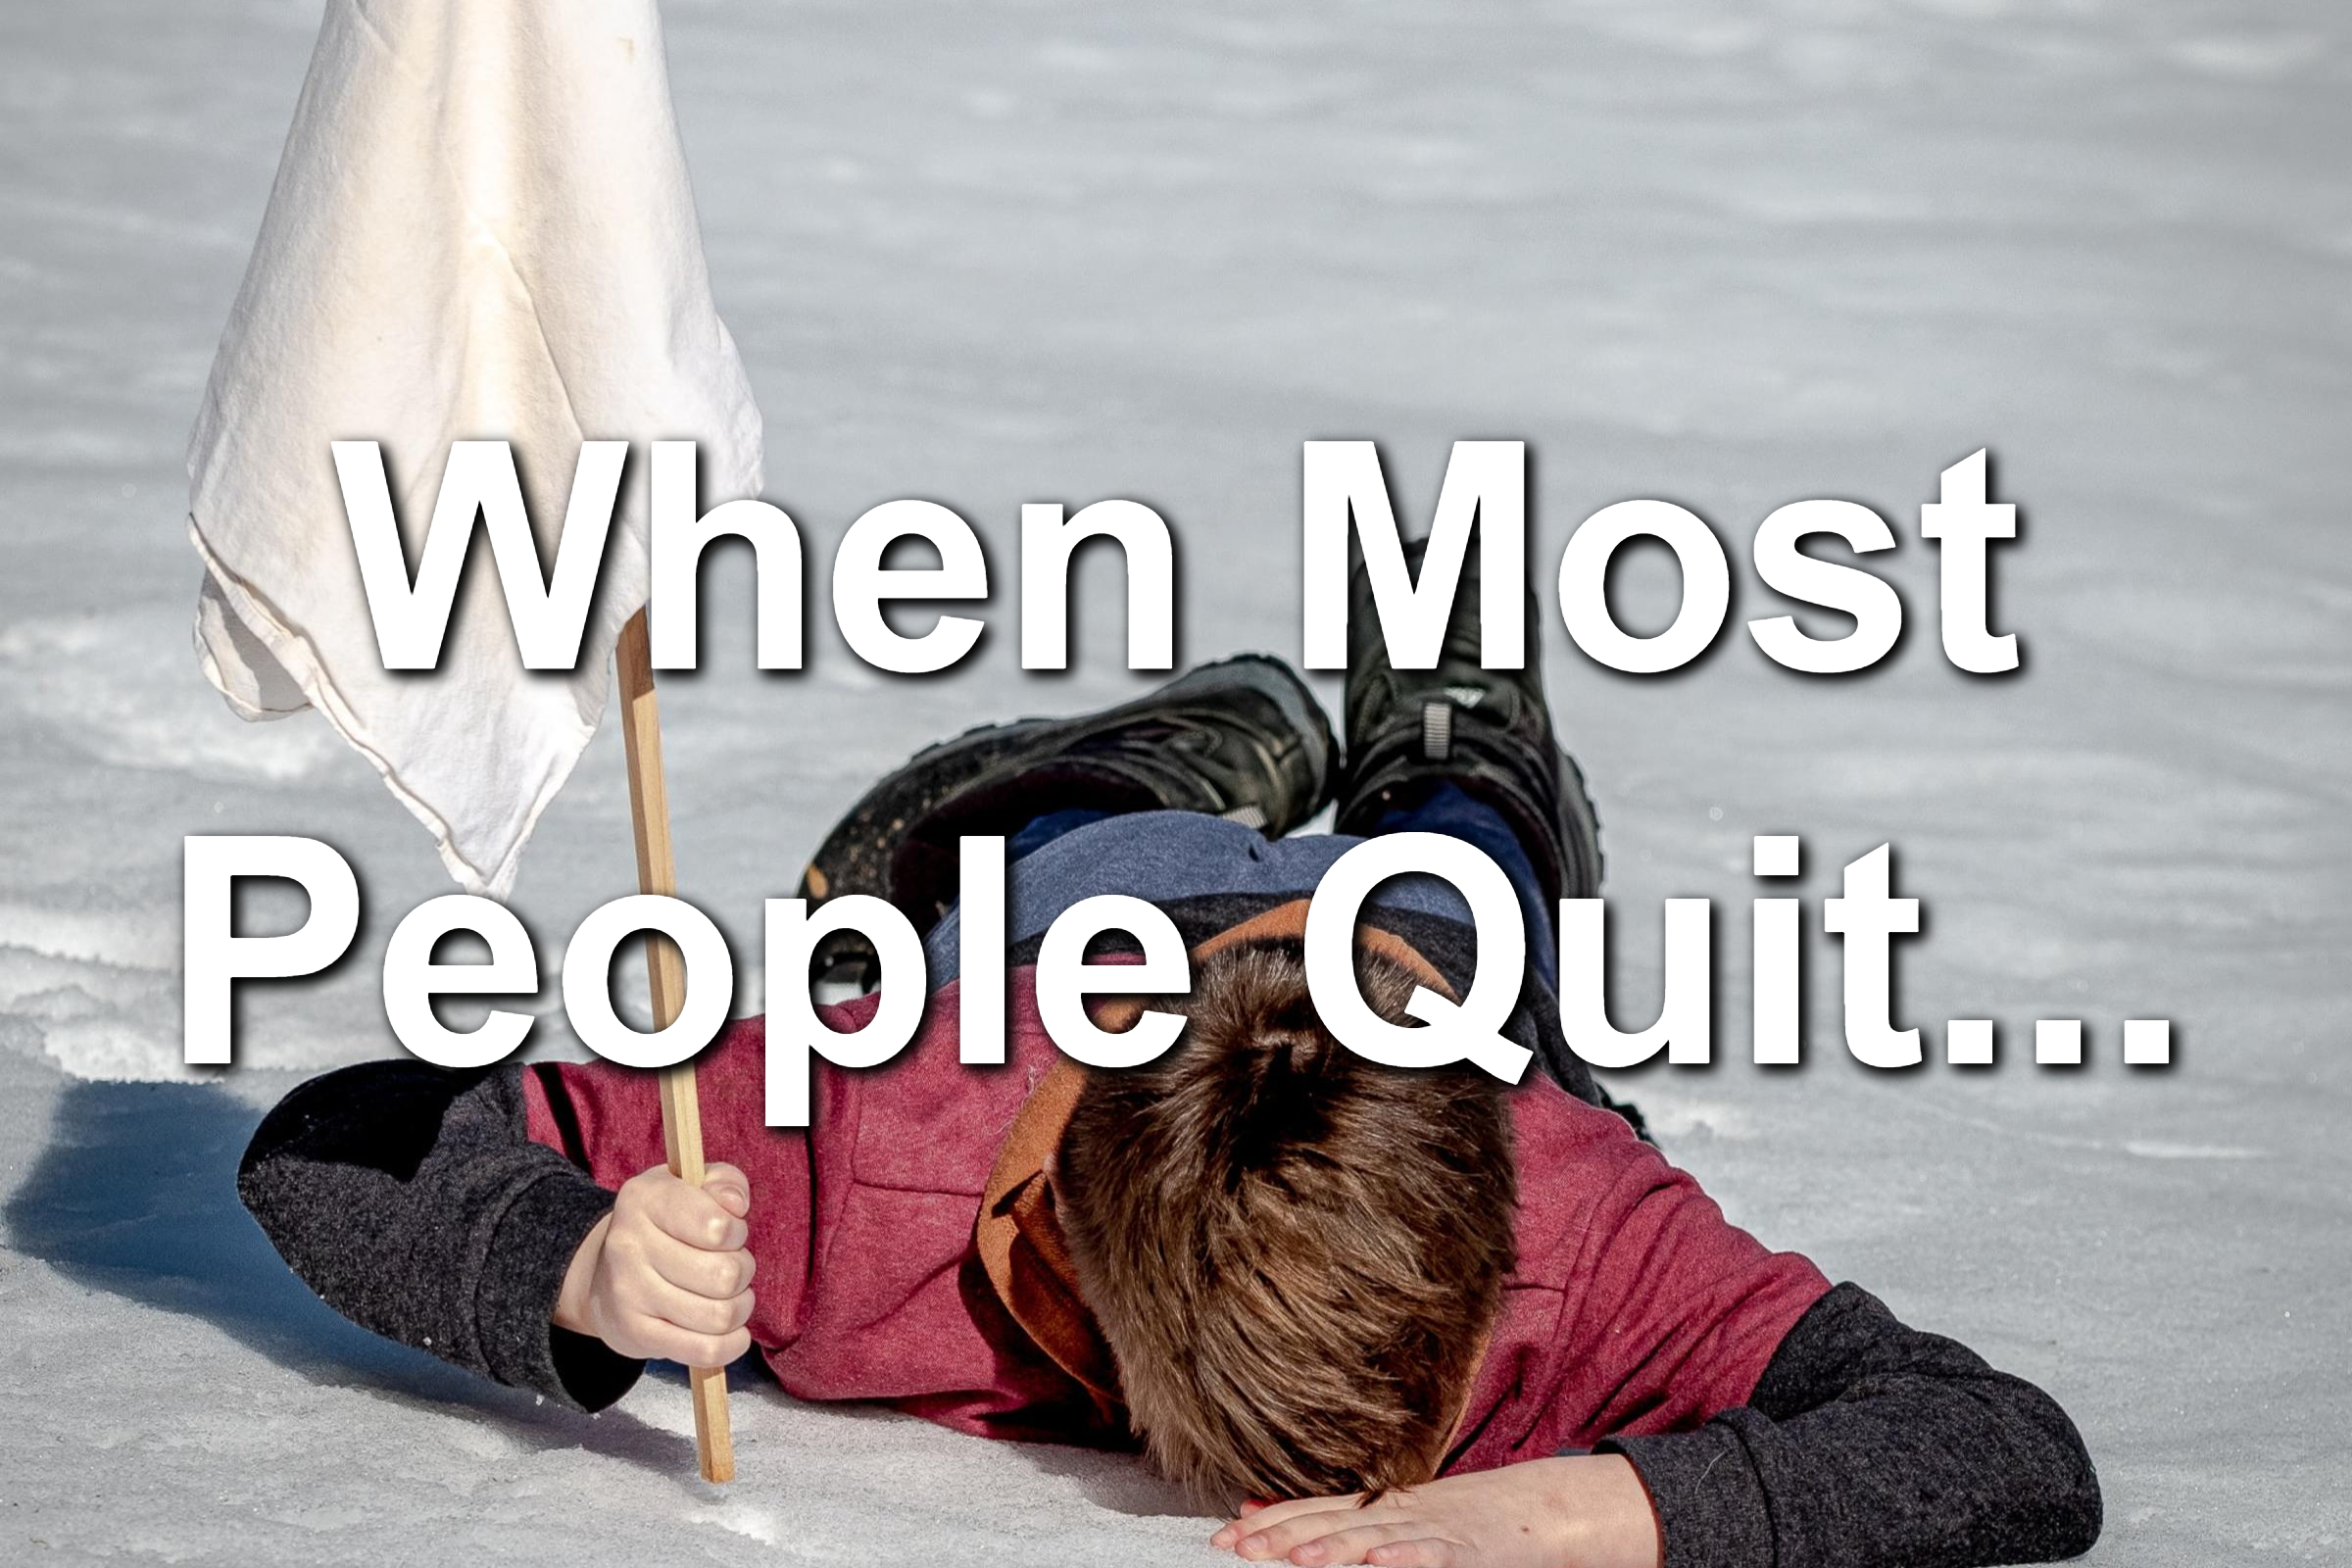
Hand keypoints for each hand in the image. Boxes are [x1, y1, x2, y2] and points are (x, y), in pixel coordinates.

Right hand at [553, 1161, 755, 1366]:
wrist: (607, 1276)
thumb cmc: (667, 1225)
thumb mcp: (693, 1186)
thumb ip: (725, 1182)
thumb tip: (735, 1204)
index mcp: (644, 1199)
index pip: (717, 1226)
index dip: (737, 1233)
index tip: (729, 1234)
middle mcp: (628, 1244)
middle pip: (725, 1275)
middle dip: (743, 1272)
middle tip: (731, 1268)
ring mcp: (628, 1293)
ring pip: (720, 1315)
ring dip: (739, 1308)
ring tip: (729, 1296)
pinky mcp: (635, 1334)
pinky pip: (705, 1351)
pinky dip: (731, 1344)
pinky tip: (732, 1332)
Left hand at [1209, 1456, 1660, 1567]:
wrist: (1533, 1510)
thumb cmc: (1454, 1523)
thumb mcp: (1386, 1514)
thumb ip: (1327, 1515)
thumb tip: (1255, 1509)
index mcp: (1376, 1507)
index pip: (1313, 1512)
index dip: (1270, 1524)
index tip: (1223, 1537)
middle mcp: (1397, 1513)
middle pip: (1333, 1524)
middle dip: (1284, 1538)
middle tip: (1240, 1549)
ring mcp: (1432, 1530)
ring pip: (1376, 1539)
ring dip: (1336, 1549)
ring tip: (1297, 1560)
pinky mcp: (1467, 1552)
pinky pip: (1434, 1556)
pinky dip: (1407, 1557)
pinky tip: (1381, 1561)